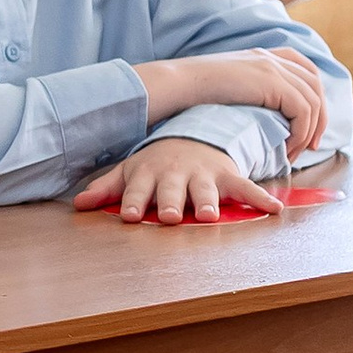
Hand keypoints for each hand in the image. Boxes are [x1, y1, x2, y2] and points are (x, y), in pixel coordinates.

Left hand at [76, 138, 277, 223]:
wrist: (192, 136)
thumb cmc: (156, 164)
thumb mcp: (131, 171)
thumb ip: (107, 189)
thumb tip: (79, 205)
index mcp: (148, 174)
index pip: (137, 190)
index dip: (133, 202)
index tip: (129, 216)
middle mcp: (175, 174)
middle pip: (171, 191)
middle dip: (169, 203)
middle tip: (169, 217)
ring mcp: (203, 174)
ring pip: (205, 190)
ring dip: (207, 202)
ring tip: (210, 216)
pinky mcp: (228, 176)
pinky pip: (246, 188)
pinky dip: (260, 199)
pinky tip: (274, 210)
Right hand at [137, 48, 330, 156]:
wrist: (178, 84)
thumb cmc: (191, 92)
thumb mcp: (225, 86)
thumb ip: (245, 92)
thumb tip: (258, 116)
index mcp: (261, 55)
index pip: (305, 69)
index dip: (315, 97)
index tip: (310, 124)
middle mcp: (271, 58)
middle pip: (315, 85)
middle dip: (320, 118)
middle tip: (313, 146)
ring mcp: (273, 68)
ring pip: (313, 101)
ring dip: (309, 131)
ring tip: (294, 152)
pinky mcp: (272, 83)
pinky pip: (302, 111)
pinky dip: (300, 133)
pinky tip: (286, 147)